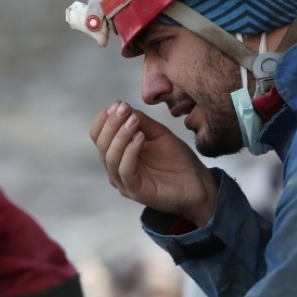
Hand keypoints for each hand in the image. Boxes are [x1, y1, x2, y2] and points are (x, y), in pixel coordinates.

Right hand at [90, 102, 217, 226]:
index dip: (104, 119)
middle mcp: (116, 168)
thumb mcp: (158, 133)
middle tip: (124, 109)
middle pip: (101, 145)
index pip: (98, 135)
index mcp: (118, 153)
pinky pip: (124, 171)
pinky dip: (130, 152)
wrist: (198, 183)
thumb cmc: (177, 159)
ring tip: (134, 121)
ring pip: (110, 157)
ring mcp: (124, 182)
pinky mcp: (136, 192)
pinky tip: (140, 138)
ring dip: (120, 136)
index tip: (118, 104)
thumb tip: (123, 107)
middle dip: (111, 124)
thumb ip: (141, 121)